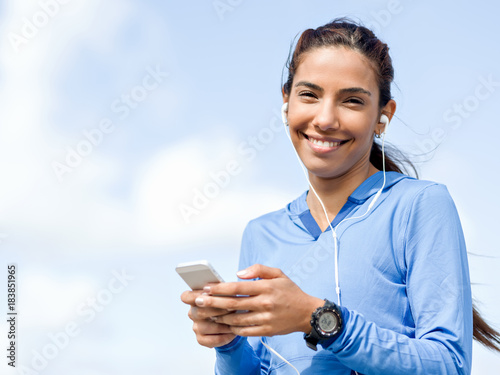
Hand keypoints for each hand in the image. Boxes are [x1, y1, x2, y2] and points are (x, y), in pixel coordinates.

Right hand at [180, 289, 235, 347]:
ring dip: (223, 325)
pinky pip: (212, 340)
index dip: (194, 295)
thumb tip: (223, 289)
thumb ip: (220, 290)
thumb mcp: (223, 294)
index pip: (186, 297)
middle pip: (199, 312)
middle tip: (231, 309)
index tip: (207, 293)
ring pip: (207, 327)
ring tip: (235, 322)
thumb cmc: (226, 302)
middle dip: (217, 310)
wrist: (231, 320)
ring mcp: (196, 327)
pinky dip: (224, 337)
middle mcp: (193, 313)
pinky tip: (232, 332)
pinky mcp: (201, 339)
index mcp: (195, 299)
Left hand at [194, 264, 323, 336]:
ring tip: (208, 313)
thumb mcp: (278, 273)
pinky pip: (244, 331)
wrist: (307, 313)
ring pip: (236, 319)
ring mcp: (265, 319)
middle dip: (213, 303)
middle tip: (198, 302)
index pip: (238, 287)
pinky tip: (223, 323)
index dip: (220, 288)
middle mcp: (265, 303)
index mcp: (266, 288)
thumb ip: (258, 269)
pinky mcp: (266, 330)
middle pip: (233, 304)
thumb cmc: (290, 291)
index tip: (206, 288)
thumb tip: (239, 273)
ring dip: (220, 317)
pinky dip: (232, 328)